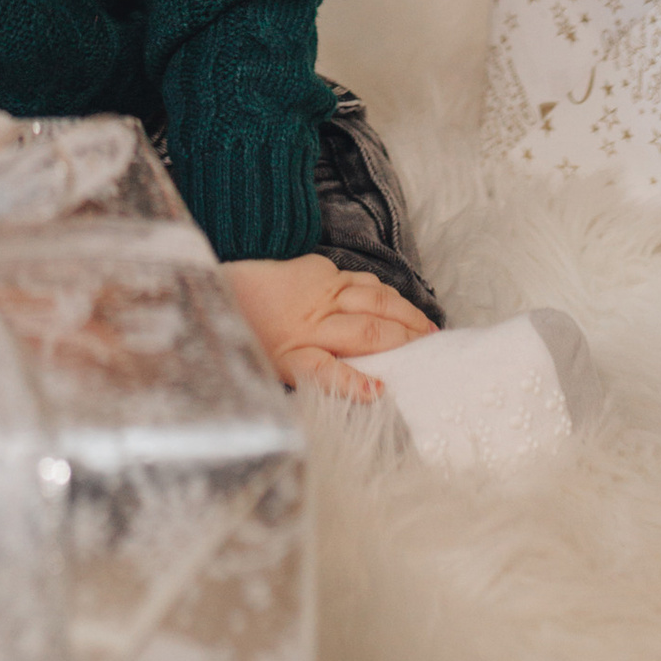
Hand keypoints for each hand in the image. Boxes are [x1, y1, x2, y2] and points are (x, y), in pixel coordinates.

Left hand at [225, 253, 432, 401]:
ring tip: (428, 332)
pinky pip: (365, 282)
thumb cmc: (257, 336)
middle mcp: (308, 322)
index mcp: (291, 355)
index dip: (354, 384)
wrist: (230, 285)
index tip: (381, 390)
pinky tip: (404, 308)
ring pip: (374, 301)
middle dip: (402, 342)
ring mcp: (319, 292)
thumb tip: (366, 391)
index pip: (324, 373)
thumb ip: (318, 378)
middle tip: (430, 354)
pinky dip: (389, 296)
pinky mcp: (323, 269)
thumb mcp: (277, 368)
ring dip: (406, 316)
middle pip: (365, 332)